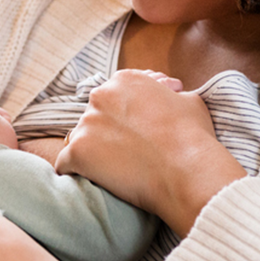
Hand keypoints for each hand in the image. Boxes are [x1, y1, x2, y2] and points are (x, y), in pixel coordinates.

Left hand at [57, 69, 245, 235]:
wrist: (188, 171)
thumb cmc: (194, 138)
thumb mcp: (189, 101)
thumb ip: (171, 94)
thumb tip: (172, 94)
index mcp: (125, 80)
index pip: (113, 97)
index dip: (123, 117)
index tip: (131, 133)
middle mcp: (101, 96)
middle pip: (94, 117)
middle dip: (105, 133)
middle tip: (122, 153)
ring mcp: (86, 124)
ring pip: (79, 139)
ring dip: (90, 152)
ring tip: (109, 170)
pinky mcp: (78, 152)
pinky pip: (65, 163)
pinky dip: (74, 172)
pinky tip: (87, 180)